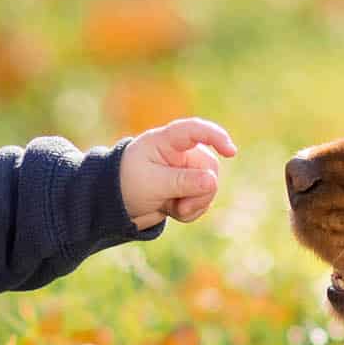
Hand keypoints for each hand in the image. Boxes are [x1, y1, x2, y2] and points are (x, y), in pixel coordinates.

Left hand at [121, 117, 237, 227]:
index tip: (231, 152)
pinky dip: (194, 210)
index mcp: (165, 141)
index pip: (194, 131)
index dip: (215, 136)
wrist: (112, 204)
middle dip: (201, 191)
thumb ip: (183, 182)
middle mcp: (179, 153)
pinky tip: (177, 213)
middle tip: (182, 207)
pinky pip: (203, 199)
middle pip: (209, 167)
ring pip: (210, 185)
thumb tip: (213, 182)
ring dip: (196, 203)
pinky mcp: (186, 188)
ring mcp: (184, 170)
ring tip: (176, 210)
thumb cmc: (125, 185)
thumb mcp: (152, 184)